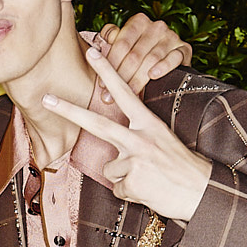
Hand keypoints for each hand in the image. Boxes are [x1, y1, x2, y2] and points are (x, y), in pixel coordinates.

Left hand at [43, 47, 210, 220]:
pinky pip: (118, 189)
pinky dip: (130, 193)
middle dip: (67, 110)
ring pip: (110, 168)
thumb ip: (137, 138)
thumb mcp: (161, 141)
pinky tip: (147, 190)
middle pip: (96, 122)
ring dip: (125, 178)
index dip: (108, 72)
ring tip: (147, 179)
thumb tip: (112, 153)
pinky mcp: (130, 182)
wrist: (200, 192)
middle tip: (45, 98)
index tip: (92, 52)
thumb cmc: (180, 168)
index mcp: (148, 124)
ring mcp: (133, 160)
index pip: (124, 92)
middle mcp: (138, 138)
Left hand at [94, 13, 191, 98]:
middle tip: (110, 97)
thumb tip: (99, 42)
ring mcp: (171, 37)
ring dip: (137, 80)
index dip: (109, 66)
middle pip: (135, 54)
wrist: (167, 63)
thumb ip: (111, 42)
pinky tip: (153, 76)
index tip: (101, 85)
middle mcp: (156, 26)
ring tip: (128, 95)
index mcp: (138, 22)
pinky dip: (163, 67)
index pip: (121, 44)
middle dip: (120, 77)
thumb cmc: (139, 56)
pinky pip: (173, 58)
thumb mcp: (123, 47)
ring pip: (151, 59)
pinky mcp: (184, 49)